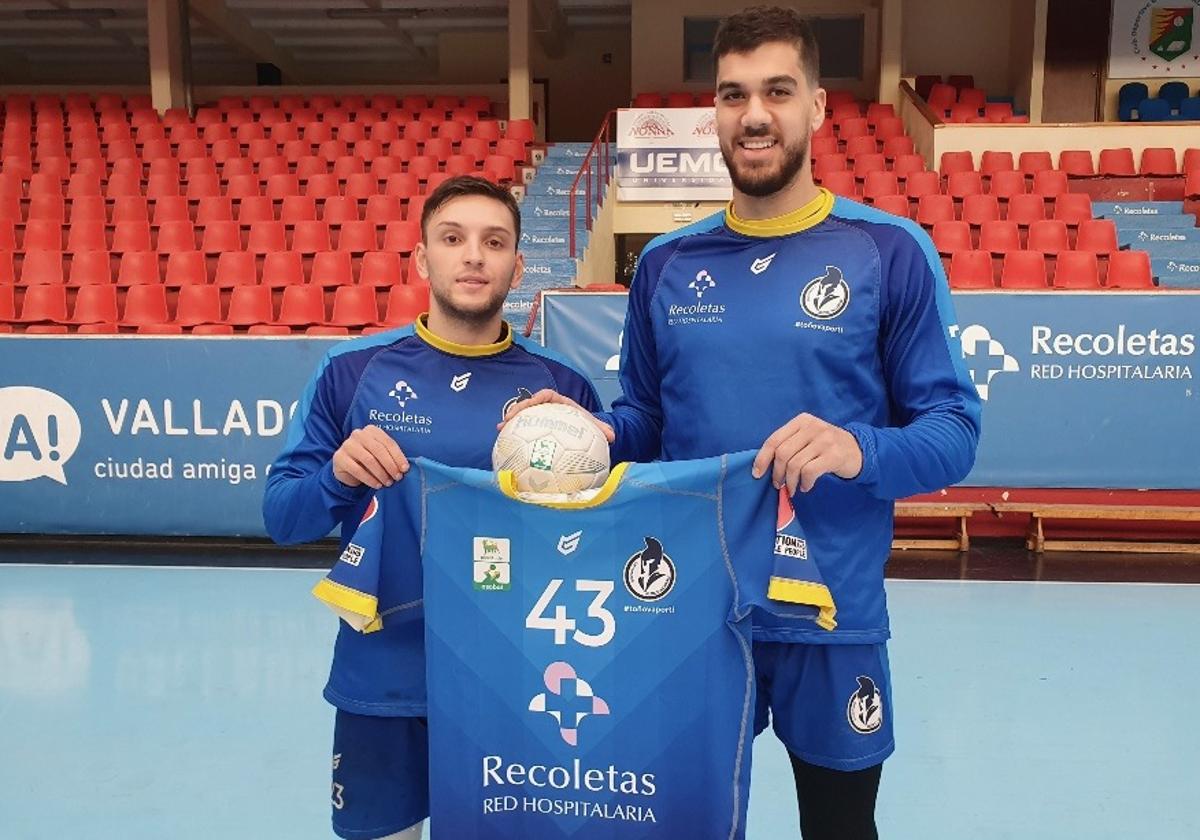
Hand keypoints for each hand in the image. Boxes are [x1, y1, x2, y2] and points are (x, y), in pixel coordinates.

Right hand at [332, 425, 408, 489]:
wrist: (346, 468)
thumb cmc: (368, 460)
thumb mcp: (380, 455)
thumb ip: (390, 456)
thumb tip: (404, 468)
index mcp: (371, 430)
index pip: (388, 442)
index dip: (398, 456)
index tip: (405, 469)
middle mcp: (358, 434)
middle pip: (379, 450)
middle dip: (390, 465)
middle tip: (397, 477)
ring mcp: (347, 445)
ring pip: (369, 460)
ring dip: (381, 473)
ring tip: (388, 483)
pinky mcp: (339, 457)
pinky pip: (357, 470)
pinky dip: (369, 479)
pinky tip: (377, 485)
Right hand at [497, 388, 614, 442]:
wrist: (585, 433)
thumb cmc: (588, 427)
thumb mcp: (595, 428)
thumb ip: (602, 430)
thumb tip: (613, 436)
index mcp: (561, 404)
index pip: (547, 395)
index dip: (536, 399)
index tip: (530, 405)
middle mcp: (548, 409)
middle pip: (529, 405)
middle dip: (517, 409)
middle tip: (507, 419)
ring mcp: (540, 419)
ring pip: (523, 417)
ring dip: (510, 422)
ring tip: (500, 430)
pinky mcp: (536, 430)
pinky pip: (524, 431)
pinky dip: (514, 436)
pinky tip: (506, 446)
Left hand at [752, 413, 861, 494]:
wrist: (858, 450)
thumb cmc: (826, 446)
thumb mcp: (807, 438)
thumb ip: (789, 444)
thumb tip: (764, 465)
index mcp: (801, 421)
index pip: (774, 439)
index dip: (762, 458)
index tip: (757, 474)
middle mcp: (812, 427)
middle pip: (783, 453)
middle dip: (777, 473)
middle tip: (778, 485)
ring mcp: (824, 440)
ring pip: (795, 464)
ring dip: (790, 482)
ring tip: (792, 489)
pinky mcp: (834, 455)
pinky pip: (809, 472)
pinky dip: (804, 483)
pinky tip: (806, 486)